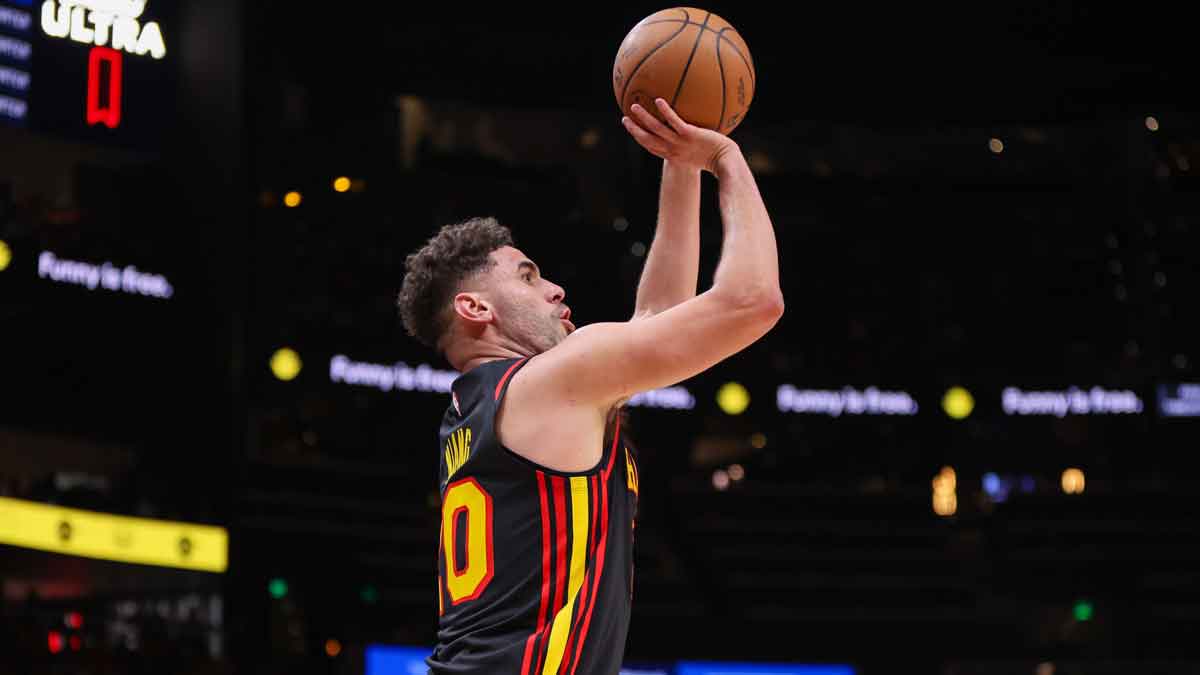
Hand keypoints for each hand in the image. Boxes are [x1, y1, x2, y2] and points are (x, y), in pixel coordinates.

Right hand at [621, 98, 738, 173]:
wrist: (727, 162)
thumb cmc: (718, 158)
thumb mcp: (701, 153)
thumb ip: (694, 144)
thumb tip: (696, 132)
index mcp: (674, 156)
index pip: (652, 147)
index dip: (640, 139)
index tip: (632, 129)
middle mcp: (673, 150)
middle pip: (648, 140)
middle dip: (634, 131)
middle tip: (624, 119)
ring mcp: (681, 143)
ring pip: (656, 130)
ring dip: (643, 119)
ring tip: (634, 107)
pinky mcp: (690, 135)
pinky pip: (674, 122)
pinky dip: (665, 112)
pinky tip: (659, 101)